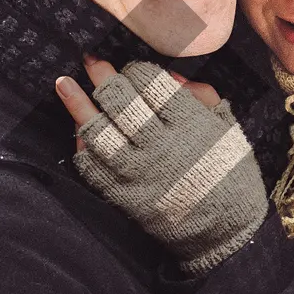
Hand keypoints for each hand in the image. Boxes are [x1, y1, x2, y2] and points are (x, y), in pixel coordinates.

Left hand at [53, 56, 266, 274]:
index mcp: (190, 124)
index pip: (152, 84)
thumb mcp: (229, 129)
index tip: (128, 67)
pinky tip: (76, 132)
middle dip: (102, 77)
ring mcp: (139, 173)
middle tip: (90, 62)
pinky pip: (94, 169)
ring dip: (78, 106)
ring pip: (100, 133)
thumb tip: (171, 77)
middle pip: (121, 102)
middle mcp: (161, 145)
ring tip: (63, 84)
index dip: (135, 70)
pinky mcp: (125, 196)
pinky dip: (82, 147)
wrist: (227, 232)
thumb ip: (203, 97)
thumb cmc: (230, 174)